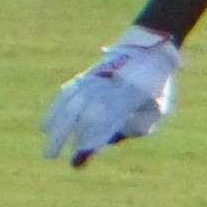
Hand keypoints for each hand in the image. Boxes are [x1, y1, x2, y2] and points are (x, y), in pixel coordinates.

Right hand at [42, 28, 180, 166]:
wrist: (150, 48)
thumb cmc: (158, 85)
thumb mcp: (159, 107)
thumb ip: (138, 126)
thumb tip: (110, 139)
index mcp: (126, 96)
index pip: (101, 121)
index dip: (87, 140)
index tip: (77, 157)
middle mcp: (106, 87)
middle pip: (78, 112)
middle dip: (62, 136)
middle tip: (50, 156)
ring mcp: (95, 80)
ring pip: (68, 104)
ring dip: (55, 127)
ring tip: (48, 148)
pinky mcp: (88, 76)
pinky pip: (66, 93)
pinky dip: (54, 110)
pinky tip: (46, 126)